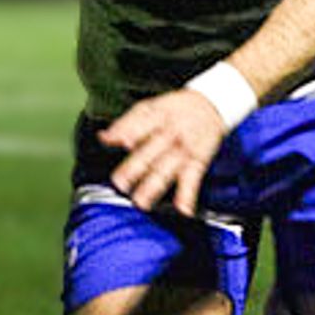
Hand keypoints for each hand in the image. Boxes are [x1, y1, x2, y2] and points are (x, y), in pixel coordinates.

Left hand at [99, 89, 228, 216]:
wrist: (211, 105)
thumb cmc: (175, 108)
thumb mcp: (150, 107)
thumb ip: (125, 123)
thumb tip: (103, 138)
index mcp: (157, 116)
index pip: (142, 123)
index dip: (132, 132)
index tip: (121, 142)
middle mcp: (170, 133)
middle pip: (152, 150)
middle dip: (136, 167)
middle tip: (120, 183)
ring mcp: (184, 148)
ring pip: (168, 168)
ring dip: (155, 186)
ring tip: (142, 202)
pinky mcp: (198, 160)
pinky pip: (193, 178)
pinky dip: (188, 195)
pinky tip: (184, 209)